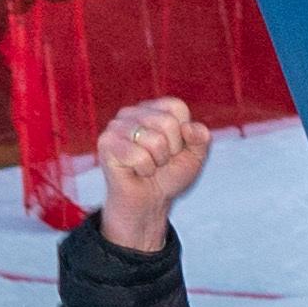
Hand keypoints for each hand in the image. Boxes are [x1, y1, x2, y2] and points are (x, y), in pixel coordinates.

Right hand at [92, 98, 209, 253]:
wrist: (150, 200)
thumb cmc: (170, 174)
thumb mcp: (196, 155)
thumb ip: (201, 138)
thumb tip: (189, 128)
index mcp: (153, 109)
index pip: (176, 107)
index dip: (183, 133)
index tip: (175, 147)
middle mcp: (132, 112)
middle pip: (166, 122)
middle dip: (171, 149)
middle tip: (160, 160)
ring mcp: (116, 126)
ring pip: (154, 140)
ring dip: (157, 161)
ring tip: (148, 164)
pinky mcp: (106, 143)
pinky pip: (138, 155)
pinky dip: (144, 169)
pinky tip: (136, 171)